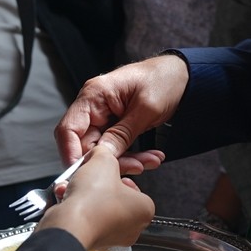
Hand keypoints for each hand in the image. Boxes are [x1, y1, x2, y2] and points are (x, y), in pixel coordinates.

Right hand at [36, 147, 153, 249]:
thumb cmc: (93, 201)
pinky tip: (66, 196)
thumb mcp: (103, 161)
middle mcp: (131, 228)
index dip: (116, 174)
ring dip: (83, 193)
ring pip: (96, 206)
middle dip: (97, 184)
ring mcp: (111, 238)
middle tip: (90, 176)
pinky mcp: (91, 241)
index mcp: (145, 209)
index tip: (106, 169)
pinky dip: (74, 206)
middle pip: (113, 196)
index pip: (134, 186)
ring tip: (75, 185)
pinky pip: (84, 218)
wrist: (68, 226)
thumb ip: (104, 152)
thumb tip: (101, 151)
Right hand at [55, 54, 188, 170]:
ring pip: (103, 150)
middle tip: (135, 168)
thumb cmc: (163, 80)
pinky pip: (115, 147)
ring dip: (125, 160)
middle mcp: (94, 106)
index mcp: (94, 94)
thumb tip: (102, 157)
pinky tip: (149, 158)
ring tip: (149, 162)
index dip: (71, 154)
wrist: (181, 76)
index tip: (84, 174)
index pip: (69, 129)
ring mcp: (103, 116)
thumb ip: (122, 134)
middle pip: (86, 145)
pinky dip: (131, 155)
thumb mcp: (145, 109)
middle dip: (110, 161)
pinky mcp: (114, 125)